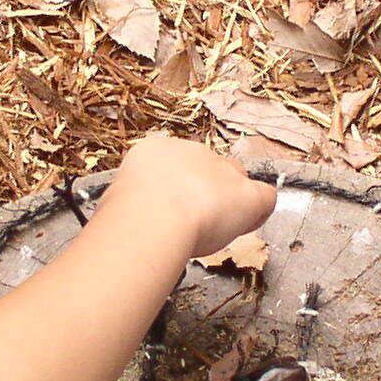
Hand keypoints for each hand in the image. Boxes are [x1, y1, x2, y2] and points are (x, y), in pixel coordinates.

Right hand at [101, 134, 275, 259]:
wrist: (153, 215)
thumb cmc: (128, 214)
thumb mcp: (117, 199)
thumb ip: (131, 201)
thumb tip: (128, 215)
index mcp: (154, 151)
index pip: (174, 164)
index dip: (176, 189)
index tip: (170, 208)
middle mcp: (190, 153)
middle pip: (207, 169)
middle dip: (205, 193)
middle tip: (193, 222)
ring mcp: (221, 171)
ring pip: (234, 181)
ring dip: (227, 204)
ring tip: (212, 229)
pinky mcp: (246, 194)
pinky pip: (263, 197)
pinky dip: (257, 212)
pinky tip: (248, 223)